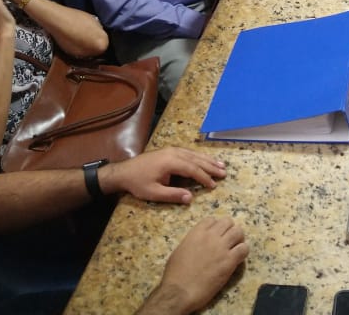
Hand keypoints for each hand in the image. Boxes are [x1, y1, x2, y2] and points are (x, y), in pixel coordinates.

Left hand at [106, 147, 227, 204]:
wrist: (123, 171)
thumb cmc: (138, 183)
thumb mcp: (153, 193)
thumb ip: (173, 195)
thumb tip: (190, 198)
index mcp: (170, 162)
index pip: (192, 169)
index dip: (204, 177)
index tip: (214, 185)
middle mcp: (174, 153)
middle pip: (196, 160)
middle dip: (211, 166)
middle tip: (224, 172)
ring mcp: (172, 150)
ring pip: (194, 154)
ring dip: (207, 160)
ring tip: (221, 165)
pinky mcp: (169, 151)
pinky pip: (188, 152)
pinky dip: (199, 157)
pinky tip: (205, 160)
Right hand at [148, 217, 248, 314]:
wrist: (179, 291)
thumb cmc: (174, 274)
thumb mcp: (180, 250)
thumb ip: (192, 242)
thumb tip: (198, 244)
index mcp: (196, 232)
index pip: (212, 220)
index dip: (215, 227)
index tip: (216, 235)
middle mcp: (211, 236)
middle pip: (228, 222)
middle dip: (229, 230)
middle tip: (228, 240)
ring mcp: (222, 247)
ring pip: (238, 232)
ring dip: (238, 238)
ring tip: (236, 247)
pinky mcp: (229, 261)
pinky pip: (243, 249)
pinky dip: (243, 251)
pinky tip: (238, 258)